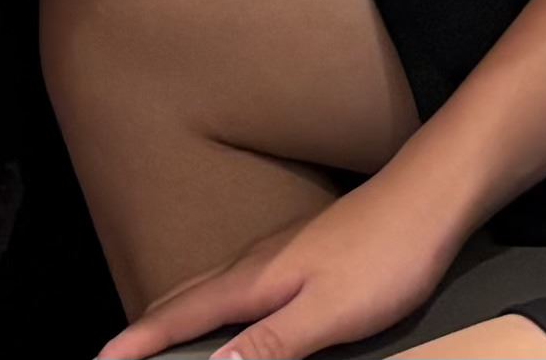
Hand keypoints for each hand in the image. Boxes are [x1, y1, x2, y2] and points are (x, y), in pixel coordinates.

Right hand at [100, 169, 473, 359]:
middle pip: (182, 300)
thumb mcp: (327, 313)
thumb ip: (269, 344)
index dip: (137, 343)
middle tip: (118, 353)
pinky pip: (234, 286)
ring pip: (207, 290)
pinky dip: (210, 306)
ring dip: (174, 316)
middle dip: (145, 329)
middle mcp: (253, 265)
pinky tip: (229, 313)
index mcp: (252, 283)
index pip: (177, 317)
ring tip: (156, 338)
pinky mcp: (299, 257)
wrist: (427, 200)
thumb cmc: (384, 255)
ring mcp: (276, 257)